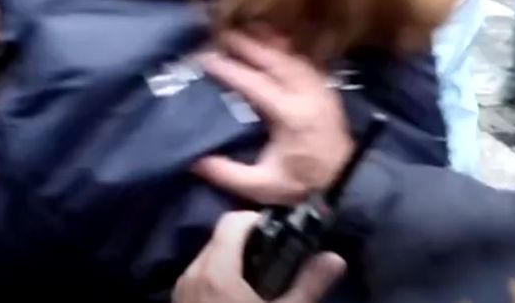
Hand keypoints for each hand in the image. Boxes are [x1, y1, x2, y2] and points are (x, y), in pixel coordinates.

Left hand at [174, 212, 344, 302]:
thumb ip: (308, 285)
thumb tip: (333, 258)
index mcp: (215, 271)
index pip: (232, 221)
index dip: (258, 220)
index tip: (282, 233)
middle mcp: (191, 274)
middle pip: (219, 239)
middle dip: (249, 243)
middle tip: (279, 259)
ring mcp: (181, 291)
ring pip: (208, 259)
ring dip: (235, 262)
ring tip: (263, 283)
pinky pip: (199, 279)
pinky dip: (220, 279)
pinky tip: (241, 300)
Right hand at [193, 33, 353, 204]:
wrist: (346, 183)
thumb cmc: (302, 184)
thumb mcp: (262, 186)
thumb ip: (227, 174)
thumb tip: (193, 160)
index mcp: (292, 116)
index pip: (256, 84)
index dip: (230, 69)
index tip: (206, 58)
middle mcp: (308, 95)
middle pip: (275, 60)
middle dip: (246, 45)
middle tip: (220, 33)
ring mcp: (320, 88)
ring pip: (291, 55)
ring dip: (266, 40)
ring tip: (242, 28)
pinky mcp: (326, 87)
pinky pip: (304, 59)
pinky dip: (286, 46)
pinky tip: (271, 38)